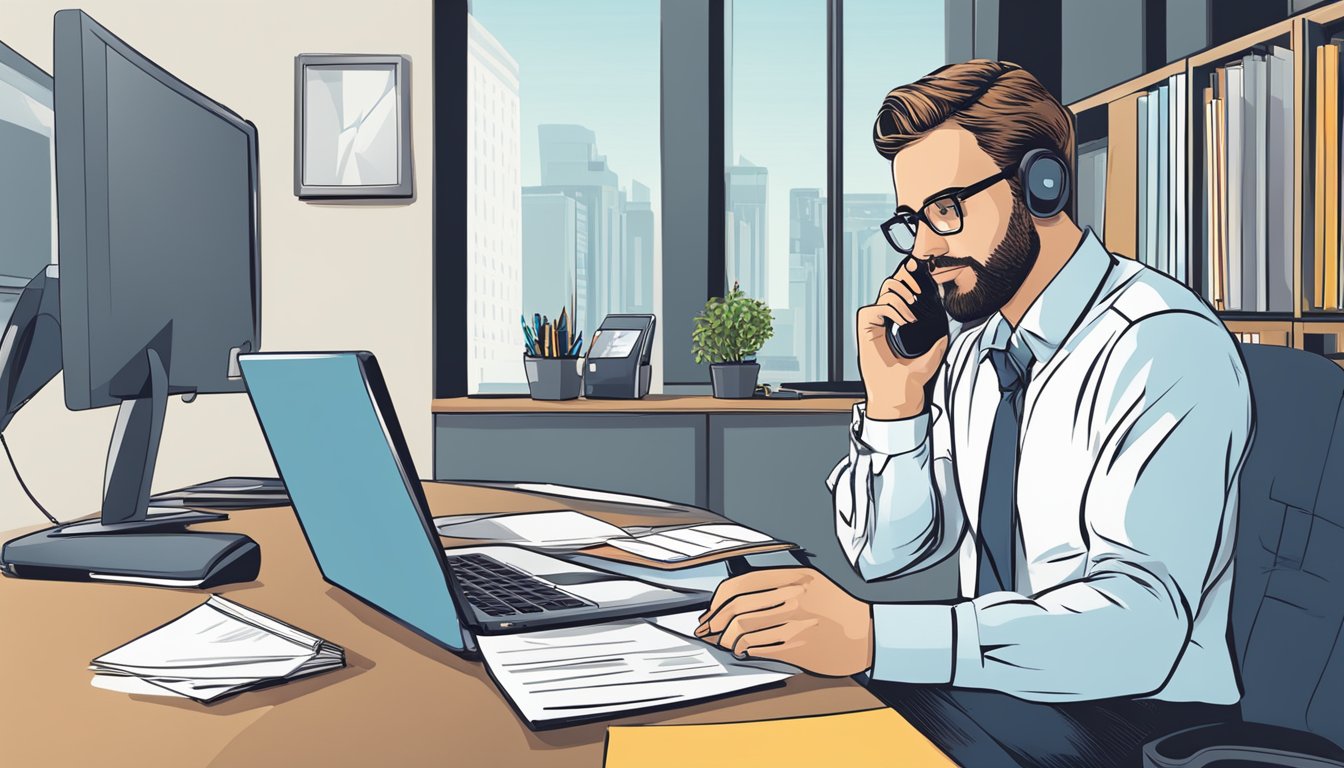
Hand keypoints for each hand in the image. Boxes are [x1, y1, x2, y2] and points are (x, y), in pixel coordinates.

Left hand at [693, 568, 872, 676]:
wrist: (870, 634)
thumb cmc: (839, 608)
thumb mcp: (812, 583)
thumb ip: (777, 585)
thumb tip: (735, 599)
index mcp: (794, 578)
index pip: (741, 584)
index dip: (718, 600)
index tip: (711, 611)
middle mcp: (793, 598)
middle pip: (738, 609)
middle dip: (715, 622)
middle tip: (709, 630)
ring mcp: (796, 623)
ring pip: (744, 631)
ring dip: (727, 639)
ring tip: (727, 642)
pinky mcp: (799, 648)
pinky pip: (760, 648)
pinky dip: (745, 650)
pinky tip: (744, 650)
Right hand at [857, 258, 947, 419]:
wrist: (899, 397)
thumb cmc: (909, 382)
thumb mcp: (931, 357)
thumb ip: (938, 344)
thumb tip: (946, 333)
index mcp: (895, 325)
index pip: (899, 293)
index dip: (906, 279)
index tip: (918, 269)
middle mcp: (883, 322)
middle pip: (890, 285)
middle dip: (905, 280)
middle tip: (918, 291)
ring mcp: (874, 326)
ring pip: (883, 292)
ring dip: (900, 296)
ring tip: (912, 311)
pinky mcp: (865, 332)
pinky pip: (875, 308)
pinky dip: (891, 309)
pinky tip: (904, 322)